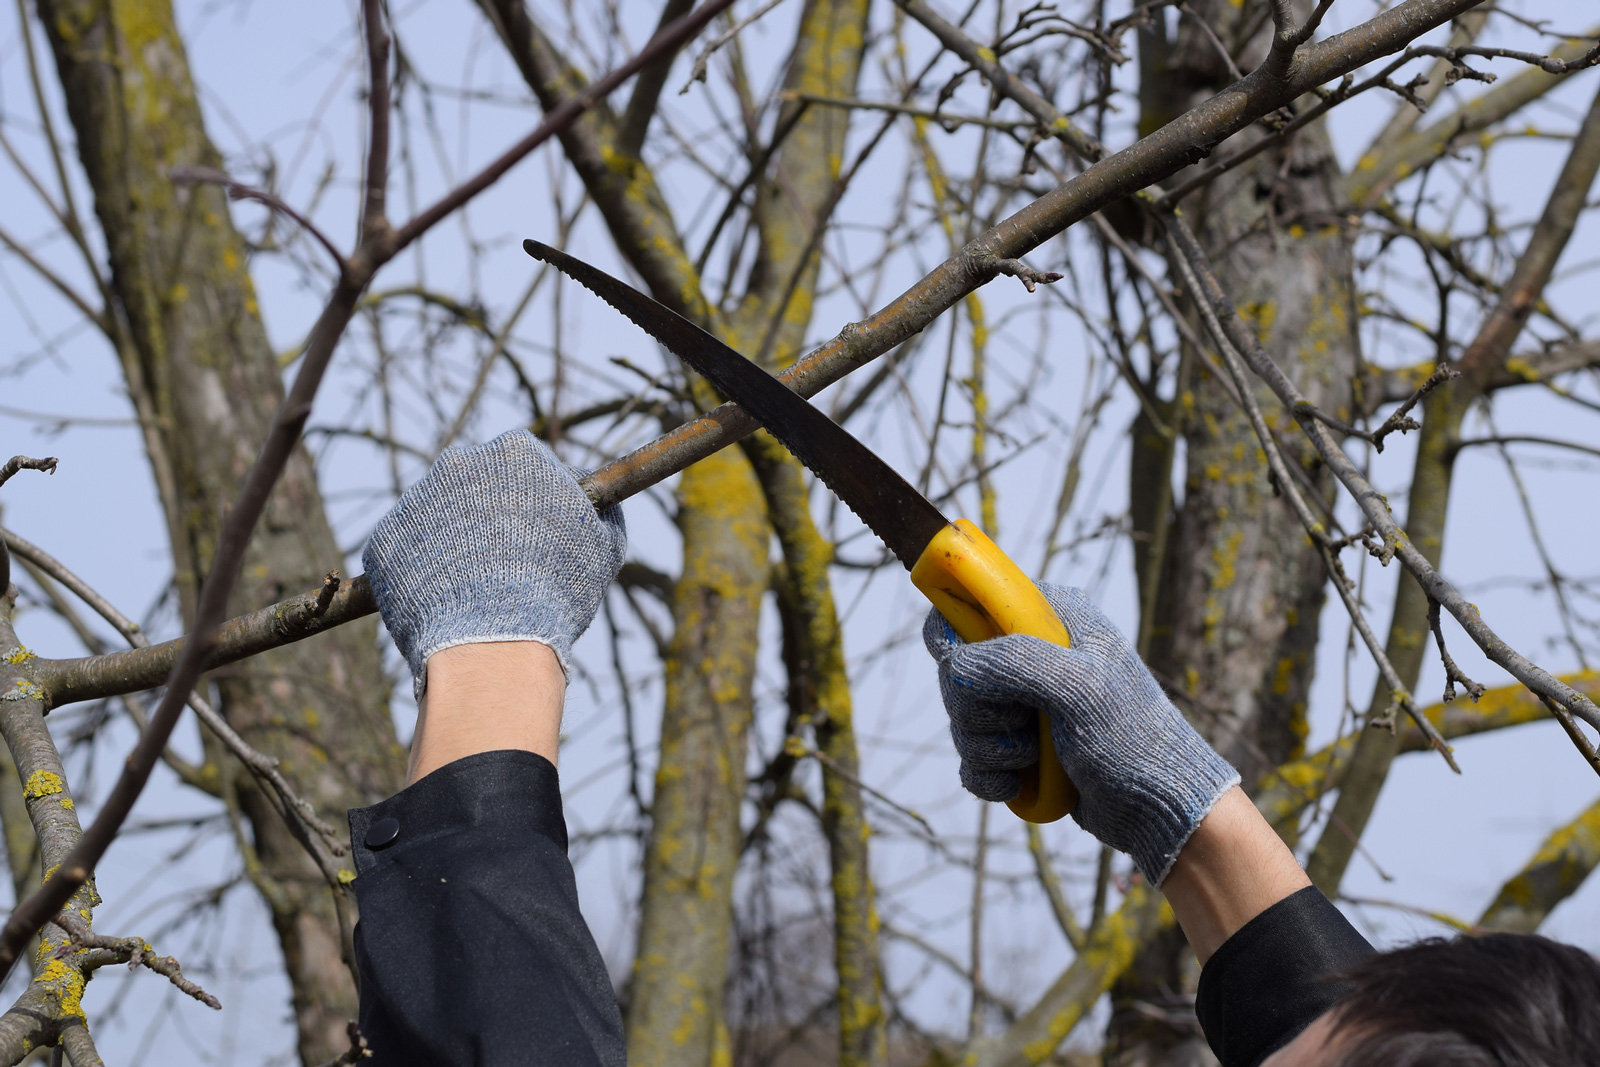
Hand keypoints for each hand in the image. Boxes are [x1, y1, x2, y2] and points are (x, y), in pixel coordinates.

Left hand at [362, 429, 625, 696]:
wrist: (492, 642)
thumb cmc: (556, 591)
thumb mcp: (604, 549)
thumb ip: (603, 516)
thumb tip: (603, 509)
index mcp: (515, 453)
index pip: (523, 461)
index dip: (532, 495)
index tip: (537, 527)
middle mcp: (459, 463)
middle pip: (473, 481)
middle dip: (485, 511)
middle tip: (503, 559)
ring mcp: (414, 500)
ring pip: (434, 517)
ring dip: (450, 542)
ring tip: (473, 590)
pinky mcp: (383, 539)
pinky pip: (404, 552)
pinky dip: (419, 573)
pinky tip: (443, 602)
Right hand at [923, 583, 1237, 884]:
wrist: (1158, 807)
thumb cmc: (1131, 738)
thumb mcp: (1080, 688)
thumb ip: (1013, 663)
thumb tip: (954, 666)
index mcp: (1049, 617)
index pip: (971, 599)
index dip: (955, 630)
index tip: (963, 668)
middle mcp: (1031, 652)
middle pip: (956, 669)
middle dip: (978, 708)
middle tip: (1022, 721)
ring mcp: (1023, 700)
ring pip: (962, 718)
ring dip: (988, 747)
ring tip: (1032, 758)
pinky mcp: (1017, 744)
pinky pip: (971, 756)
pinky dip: (988, 774)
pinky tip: (1018, 783)